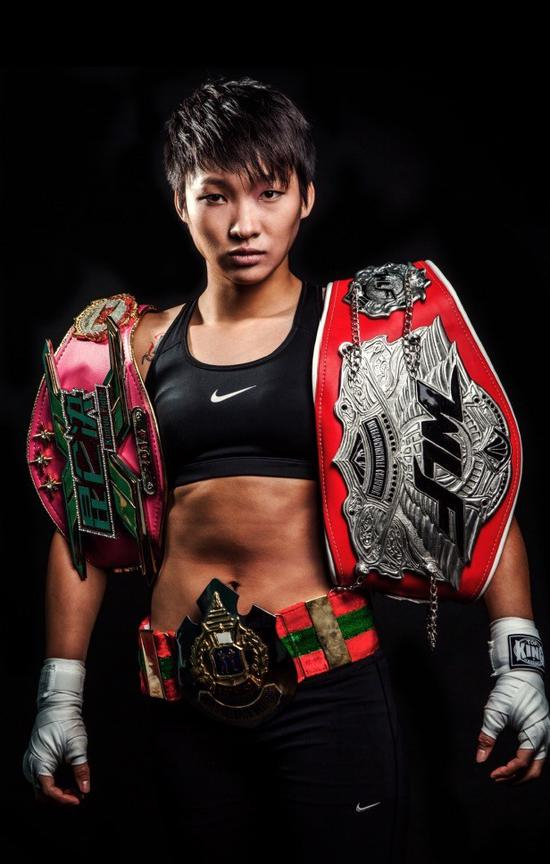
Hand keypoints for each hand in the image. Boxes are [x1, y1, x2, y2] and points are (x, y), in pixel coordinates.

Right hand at [22, 657, 89, 804]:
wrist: (57, 705)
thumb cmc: (65, 722)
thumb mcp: (77, 746)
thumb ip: (81, 770)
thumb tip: (85, 789)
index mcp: (39, 763)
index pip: (48, 791)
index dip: (64, 799)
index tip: (79, 799)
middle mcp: (31, 766)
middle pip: (43, 793)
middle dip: (61, 797)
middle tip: (78, 794)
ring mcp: (32, 762)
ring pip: (41, 787)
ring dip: (58, 791)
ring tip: (76, 787)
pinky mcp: (36, 759)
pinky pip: (42, 777)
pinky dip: (55, 782)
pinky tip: (68, 779)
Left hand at [476, 668, 549, 783]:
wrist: (522, 672)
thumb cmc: (510, 690)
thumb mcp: (495, 713)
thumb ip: (487, 737)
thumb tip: (480, 759)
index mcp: (535, 733)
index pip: (522, 762)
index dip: (507, 771)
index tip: (491, 774)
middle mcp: (544, 736)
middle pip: (536, 770)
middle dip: (517, 779)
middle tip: (498, 779)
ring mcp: (546, 734)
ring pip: (539, 764)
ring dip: (523, 773)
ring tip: (504, 774)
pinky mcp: (542, 730)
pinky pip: (538, 754)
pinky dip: (527, 763)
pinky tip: (513, 763)